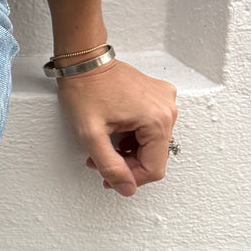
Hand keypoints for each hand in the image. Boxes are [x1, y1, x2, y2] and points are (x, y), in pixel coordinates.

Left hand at [55, 59, 178, 197]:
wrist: (82, 61)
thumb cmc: (84, 89)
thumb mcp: (90, 134)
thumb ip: (109, 166)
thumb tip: (126, 188)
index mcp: (157, 119)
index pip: (154, 169)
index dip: (130, 179)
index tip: (109, 178)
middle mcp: (167, 109)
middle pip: (154, 156)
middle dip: (127, 164)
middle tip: (100, 161)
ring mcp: (165, 100)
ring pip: (153, 144)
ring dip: (130, 151)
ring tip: (105, 146)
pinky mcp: (158, 96)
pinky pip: (152, 127)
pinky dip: (135, 136)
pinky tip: (116, 133)